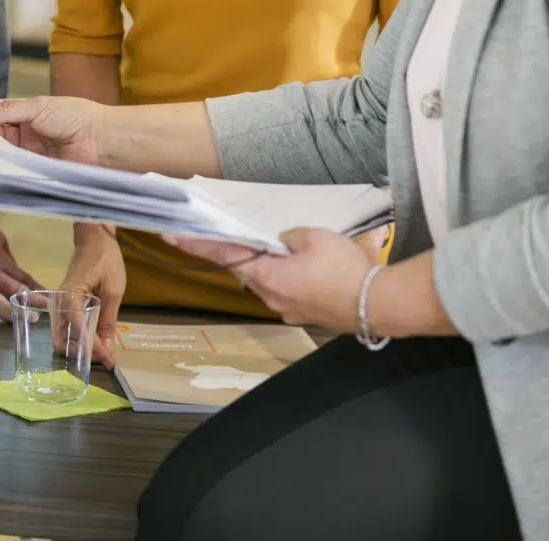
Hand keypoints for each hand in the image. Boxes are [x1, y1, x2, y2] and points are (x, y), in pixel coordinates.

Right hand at [0, 95, 107, 167]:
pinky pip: (14, 173)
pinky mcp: (35, 174)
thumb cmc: (75, 116)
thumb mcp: (38, 107)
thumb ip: (7, 109)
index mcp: (25, 116)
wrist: (102, 140)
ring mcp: (29, 157)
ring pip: (2, 158)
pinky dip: (2, 172)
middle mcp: (25, 138)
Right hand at [62, 224, 126, 367]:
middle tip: (103, 360)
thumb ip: (108, 321)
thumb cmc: (106, 260)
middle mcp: (58, 302)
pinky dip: (78, 338)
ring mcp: (58, 303)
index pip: (78, 330)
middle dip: (80, 353)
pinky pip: (66, 326)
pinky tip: (94, 341)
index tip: (109, 362)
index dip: (93, 349)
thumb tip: (107, 350)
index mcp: (69, 296)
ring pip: (61, 336)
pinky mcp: (63, 303)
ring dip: (79, 348)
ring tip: (101, 353)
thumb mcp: (113, 291)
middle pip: (60, 339)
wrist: (95, 238)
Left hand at [165, 228, 375, 333]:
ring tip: (296, 249)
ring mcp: (289, 309)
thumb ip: (292, 236)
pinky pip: (292, 290)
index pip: (222, 255)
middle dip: (248, 252)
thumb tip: (284, 242)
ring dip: (276, 265)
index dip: (195, 244)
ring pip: (271, 280)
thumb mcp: (316, 237)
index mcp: (266, 277)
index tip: (170, 235)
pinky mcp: (306, 314)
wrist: (378, 304)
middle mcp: (271, 297)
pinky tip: (314, 267)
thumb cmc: (343, 269)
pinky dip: (294, 276)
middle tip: (249, 234)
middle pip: (249, 269)